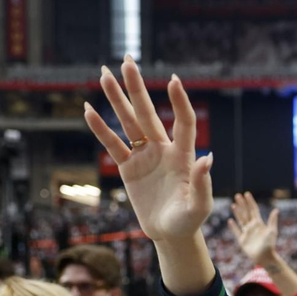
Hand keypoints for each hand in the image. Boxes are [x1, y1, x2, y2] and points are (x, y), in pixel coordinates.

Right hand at [84, 58, 213, 244]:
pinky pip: (112, 144)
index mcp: (183, 155)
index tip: (173, 80)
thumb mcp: (199, 207)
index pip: (183, 122)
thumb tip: (207, 158)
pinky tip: (89, 109)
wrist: (171, 234)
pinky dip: (101, 128)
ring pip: (128, 122)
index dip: (179, 102)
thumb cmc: (189, 221)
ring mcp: (144, 156)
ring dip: (116, 99)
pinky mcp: (128, 168)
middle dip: (136, 87)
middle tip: (127, 60)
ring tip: (104, 74)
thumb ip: (203, 184)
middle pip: (148, 112)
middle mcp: (163, 149)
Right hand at [226, 192, 279, 266]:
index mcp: (259, 224)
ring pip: (240, 220)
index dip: (250, 202)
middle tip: (237, 195)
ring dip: (237, 212)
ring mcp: (247, 233)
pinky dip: (233, 226)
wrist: (265, 257)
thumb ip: (272, 220)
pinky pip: (236, 231)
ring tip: (233, 205)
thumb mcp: (272, 231)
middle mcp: (252, 226)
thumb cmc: (270, 245)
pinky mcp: (242, 240)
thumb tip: (276, 210)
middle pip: (246, 213)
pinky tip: (230, 220)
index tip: (246, 194)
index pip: (253, 210)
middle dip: (242, 204)